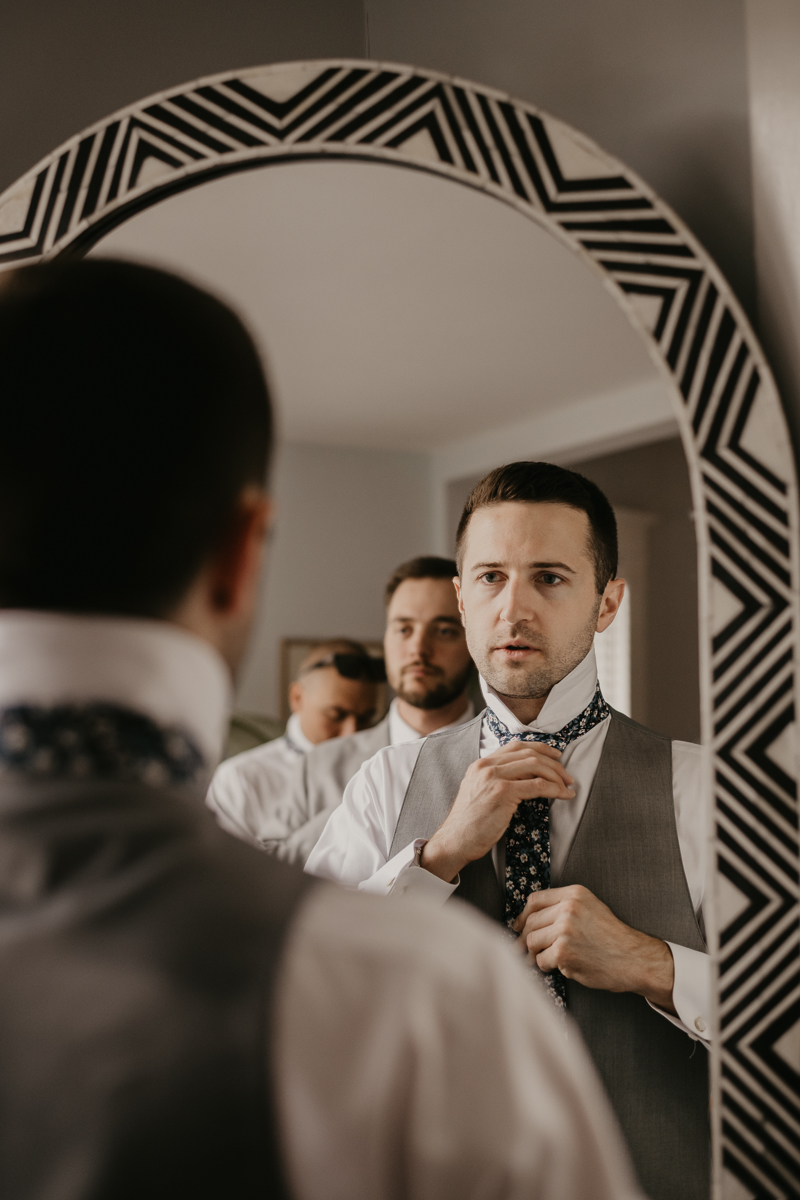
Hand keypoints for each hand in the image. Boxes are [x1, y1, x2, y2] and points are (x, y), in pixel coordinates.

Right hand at [421, 741, 574, 883]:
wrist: (455, 840)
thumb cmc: (469, 823)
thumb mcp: (479, 792)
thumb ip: (496, 780)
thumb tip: (526, 778)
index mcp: (481, 764)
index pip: (516, 746)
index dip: (540, 748)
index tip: (555, 756)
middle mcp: (486, 766)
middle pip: (529, 754)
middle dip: (554, 764)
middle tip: (567, 776)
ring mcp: (494, 778)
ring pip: (535, 766)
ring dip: (557, 776)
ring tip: (567, 786)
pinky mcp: (502, 793)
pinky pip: (537, 786)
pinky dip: (555, 789)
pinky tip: (563, 795)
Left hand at [513, 885, 675, 1011]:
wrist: (633, 959)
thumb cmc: (613, 938)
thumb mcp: (590, 908)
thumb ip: (562, 908)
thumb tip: (527, 920)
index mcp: (574, 894)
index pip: (535, 900)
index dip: (523, 915)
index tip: (518, 926)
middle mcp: (568, 909)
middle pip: (531, 922)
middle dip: (527, 939)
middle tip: (528, 950)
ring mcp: (565, 930)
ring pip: (532, 941)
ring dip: (536, 954)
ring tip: (548, 959)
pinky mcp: (563, 952)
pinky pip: (541, 960)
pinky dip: (547, 967)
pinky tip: (561, 966)